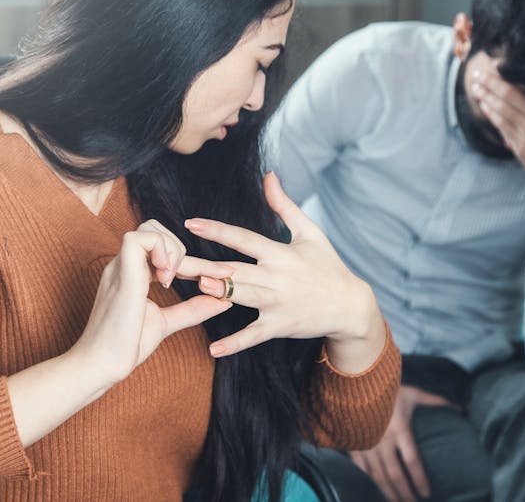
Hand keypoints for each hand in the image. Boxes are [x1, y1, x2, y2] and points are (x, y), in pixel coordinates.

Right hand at [73, 219, 233, 385]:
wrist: (101, 365)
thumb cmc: (126, 346)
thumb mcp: (166, 322)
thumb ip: (192, 309)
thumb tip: (223, 301)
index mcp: (133, 274)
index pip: (165, 251)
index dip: (195, 261)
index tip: (223, 274)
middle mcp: (126, 265)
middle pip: (155, 228)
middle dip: (180, 249)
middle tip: (187, 279)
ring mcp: (121, 267)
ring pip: (149, 228)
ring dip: (171, 249)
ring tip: (171, 279)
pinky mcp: (122, 274)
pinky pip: (138, 239)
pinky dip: (159, 250)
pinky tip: (165, 276)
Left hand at [183, 172, 384, 371]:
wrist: (351, 305)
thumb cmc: (327, 265)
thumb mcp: (310, 232)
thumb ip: (284, 205)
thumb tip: (268, 175)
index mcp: (280, 253)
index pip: (244, 238)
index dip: (218, 230)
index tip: (191, 223)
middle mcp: (277, 277)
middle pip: (235, 269)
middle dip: (205, 266)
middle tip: (173, 262)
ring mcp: (278, 303)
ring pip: (242, 296)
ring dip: (219, 292)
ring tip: (195, 286)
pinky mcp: (279, 325)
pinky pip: (253, 335)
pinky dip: (235, 343)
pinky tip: (213, 349)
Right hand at [350, 385, 457, 501]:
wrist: (356, 381)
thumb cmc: (387, 388)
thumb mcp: (414, 393)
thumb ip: (437, 402)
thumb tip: (461, 409)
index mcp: (399, 429)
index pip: (412, 461)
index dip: (420, 480)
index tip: (426, 493)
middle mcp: (382, 440)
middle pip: (395, 475)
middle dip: (405, 494)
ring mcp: (366, 444)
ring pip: (378, 477)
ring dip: (389, 494)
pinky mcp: (354, 445)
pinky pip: (363, 470)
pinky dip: (371, 483)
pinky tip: (379, 491)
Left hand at [473, 66, 524, 234]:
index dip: (510, 72)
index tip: (496, 63)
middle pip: (509, 95)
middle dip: (490, 82)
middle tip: (478, 71)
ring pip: (501, 110)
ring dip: (486, 96)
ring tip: (475, 85)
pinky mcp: (519, 147)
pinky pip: (501, 125)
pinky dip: (490, 113)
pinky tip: (483, 104)